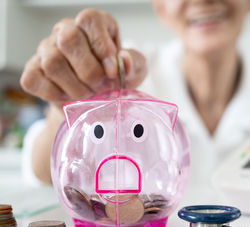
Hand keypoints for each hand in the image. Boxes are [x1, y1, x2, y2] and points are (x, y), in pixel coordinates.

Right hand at [20, 8, 146, 107]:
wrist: (97, 100)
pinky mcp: (33, 71)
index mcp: (93, 24)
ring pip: (52, 63)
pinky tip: (69, 97)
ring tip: (88, 94)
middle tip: (100, 86)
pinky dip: (55, 95)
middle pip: (68, 40)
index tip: (112, 71)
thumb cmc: (116, 78)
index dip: (102, 47)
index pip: (89, 20)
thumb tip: (123, 60)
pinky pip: (35, 80)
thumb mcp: (134, 69)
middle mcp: (66, 31)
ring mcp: (45, 50)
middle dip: (89, 71)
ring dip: (75, 87)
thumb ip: (133, 63)